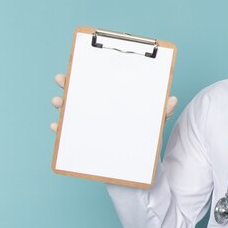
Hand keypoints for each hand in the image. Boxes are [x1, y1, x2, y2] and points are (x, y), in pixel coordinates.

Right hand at [49, 74, 178, 131]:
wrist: (141, 161)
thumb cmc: (145, 136)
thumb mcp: (154, 121)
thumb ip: (162, 111)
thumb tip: (173, 99)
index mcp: (113, 100)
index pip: (98, 83)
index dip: (86, 74)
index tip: (75, 66)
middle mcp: (99, 110)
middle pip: (80, 94)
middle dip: (68, 85)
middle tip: (61, 79)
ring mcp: (90, 125)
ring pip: (71, 112)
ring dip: (61, 105)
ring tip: (58, 102)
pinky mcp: (86, 141)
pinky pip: (68, 135)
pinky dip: (60, 130)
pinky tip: (55, 126)